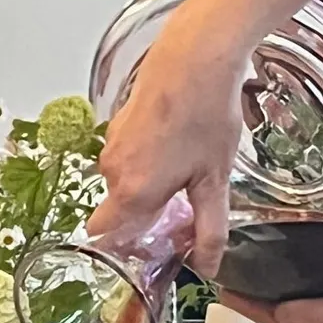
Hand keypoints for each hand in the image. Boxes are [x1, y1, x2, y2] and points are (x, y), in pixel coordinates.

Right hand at [92, 2, 245, 275]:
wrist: (196, 55)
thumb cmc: (206, 116)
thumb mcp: (215, 179)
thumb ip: (210, 228)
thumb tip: (207, 267)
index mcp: (131, 193)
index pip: (106, 237)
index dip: (131, 245)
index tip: (160, 240)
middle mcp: (112, 170)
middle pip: (121, 208)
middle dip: (149, 211)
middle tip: (188, 199)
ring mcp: (113, 141)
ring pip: (127, 178)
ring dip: (151, 180)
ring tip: (191, 162)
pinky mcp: (120, 119)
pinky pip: (130, 152)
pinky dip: (150, 154)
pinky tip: (182, 137)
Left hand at [222, 231, 322, 322]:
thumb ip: (314, 313)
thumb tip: (275, 310)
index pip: (277, 318)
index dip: (246, 304)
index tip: (219, 285)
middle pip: (287, 303)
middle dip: (256, 290)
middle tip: (228, 266)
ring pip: (307, 282)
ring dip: (280, 273)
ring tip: (254, 251)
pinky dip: (309, 255)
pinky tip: (299, 236)